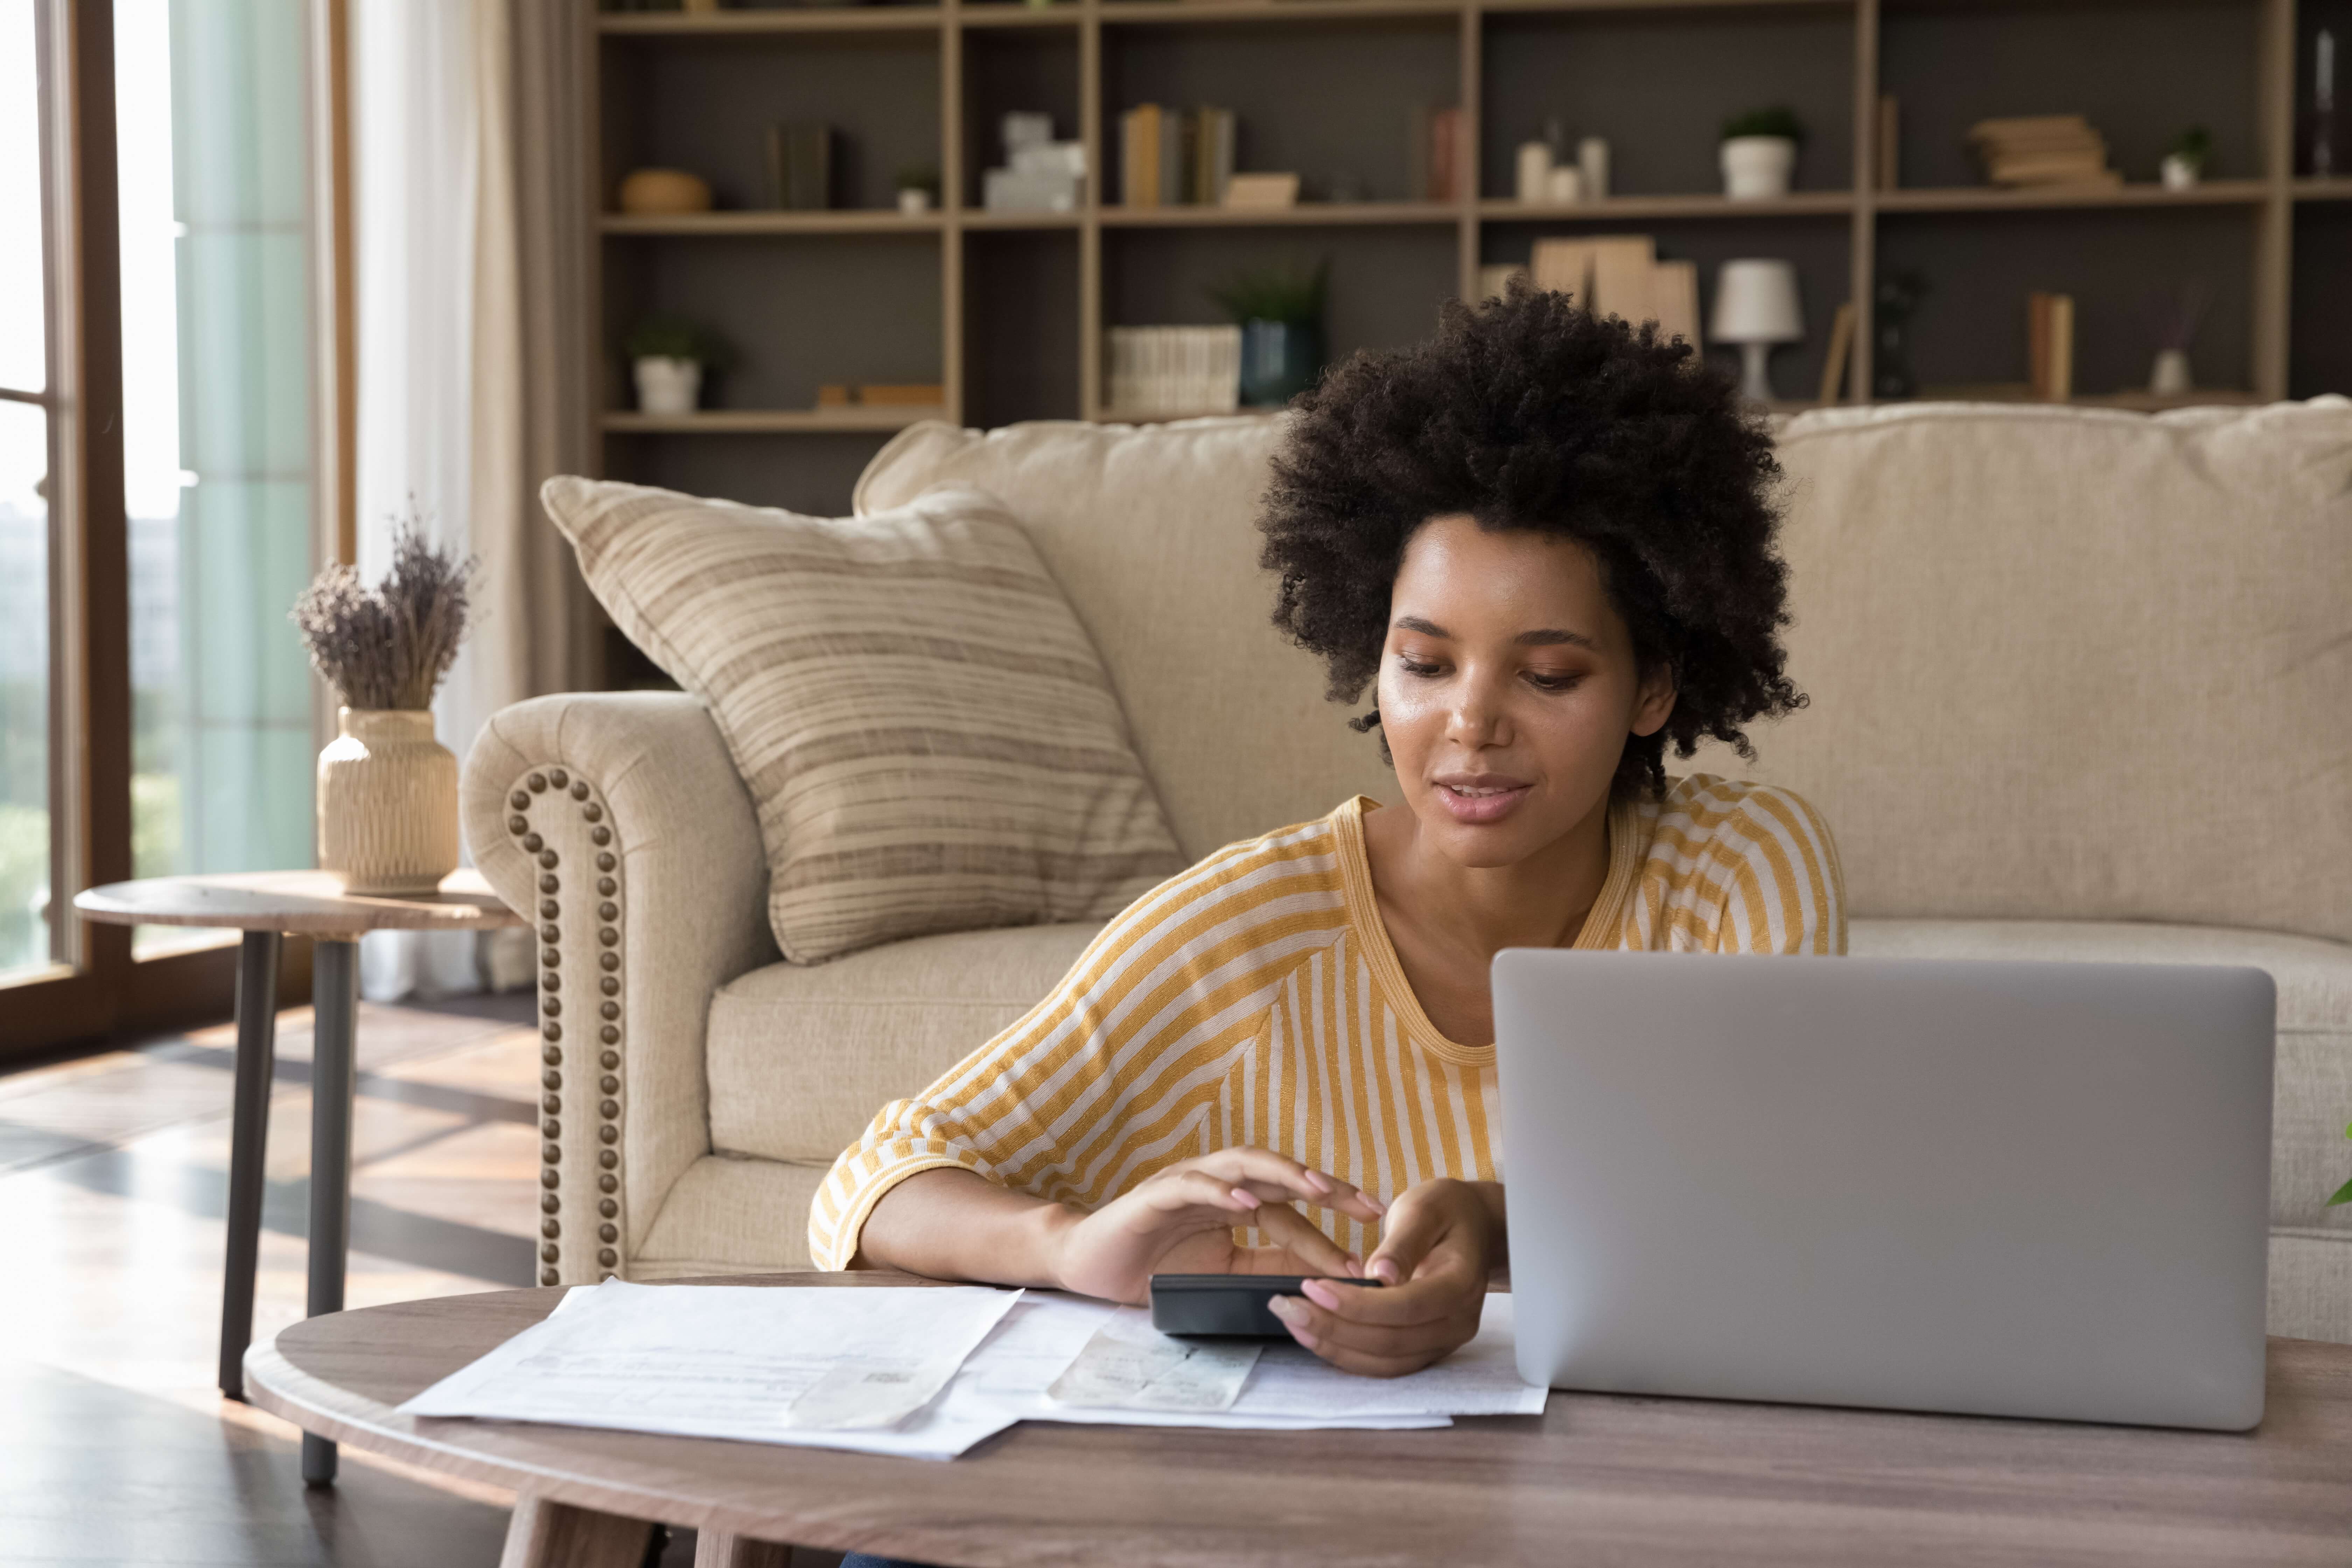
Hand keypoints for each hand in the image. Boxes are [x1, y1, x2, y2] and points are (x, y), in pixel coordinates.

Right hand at [1046, 1147, 1385, 1305]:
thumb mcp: (1225, 1272)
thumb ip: (1270, 1268)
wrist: (1088, 1265)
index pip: (1292, 1204)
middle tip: (1369, 1205)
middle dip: (1325, 1186)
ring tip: (1319, 1189)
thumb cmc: (1155, 1266)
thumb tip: (1328, 1277)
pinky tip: (1247, 1200)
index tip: (1377, 1233)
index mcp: (1235, 1201)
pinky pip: (1192, 1185)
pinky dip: (1221, 1189)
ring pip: (1242, 1166)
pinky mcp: (1154, 1196)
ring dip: (1282, 1174)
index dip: (1333, 1216)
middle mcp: (1217, 1184)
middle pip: (1279, 1174)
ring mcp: (1185, 1184)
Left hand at [1266, 1177, 1499, 1376]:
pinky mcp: (1426, 1349)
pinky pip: (1384, 1364)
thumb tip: (1380, 1275)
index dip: (1357, 1303)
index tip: (1311, 1286)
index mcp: (1461, 1283)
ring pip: (1385, 1362)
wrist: (1472, 1229)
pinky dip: (1346, 1353)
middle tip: (1284, 1306)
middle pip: (1391, 1341)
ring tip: (1290, 1320)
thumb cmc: (1445, 1211)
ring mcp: (1443, 1342)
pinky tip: (1312, 1332)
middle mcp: (1457, 1322)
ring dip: (1333, 1345)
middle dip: (1334, 1328)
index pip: (1406, 1306)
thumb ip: (1403, 1242)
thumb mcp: (1424, 1208)